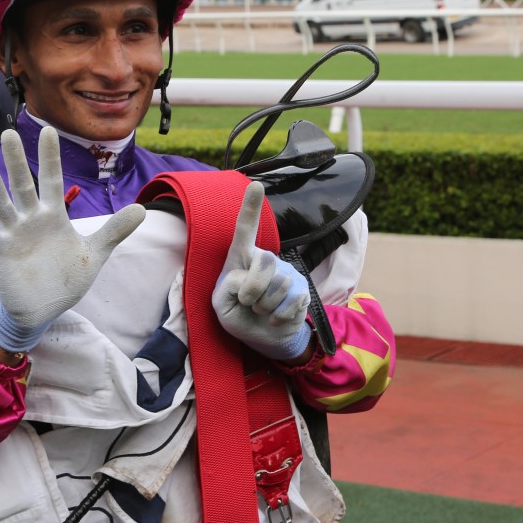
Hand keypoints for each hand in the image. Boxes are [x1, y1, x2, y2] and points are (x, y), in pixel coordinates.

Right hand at [0, 127, 145, 352]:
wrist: (47, 309)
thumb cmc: (68, 277)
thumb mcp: (95, 252)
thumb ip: (115, 229)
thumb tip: (143, 209)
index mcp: (53, 215)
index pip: (51, 179)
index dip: (49, 156)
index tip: (47, 130)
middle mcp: (31, 219)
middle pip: (22, 185)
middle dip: (16, 160)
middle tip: (7, 133)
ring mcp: (13, 234)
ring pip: (1, 203)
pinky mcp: (0, 253)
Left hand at [211, 181, 311, 360]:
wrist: (265, 337)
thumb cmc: (238, 315)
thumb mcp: (221, 305)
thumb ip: (227, 288)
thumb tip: (250, 277)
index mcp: (241, 259)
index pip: (245, 230)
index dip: (250, 208)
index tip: (256, 184)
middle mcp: (265, 260)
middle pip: (264, 260)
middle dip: (253, 289)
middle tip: (248, 303)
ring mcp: (286, 272)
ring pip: (278, 284)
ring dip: (265, 307)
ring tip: (261, 310)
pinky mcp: (302, 288)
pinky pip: (291, 301)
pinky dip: (278, 317)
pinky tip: (275, 318)